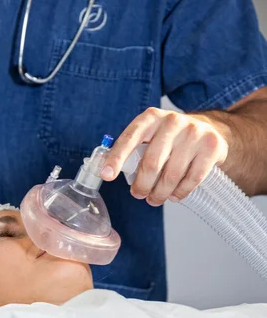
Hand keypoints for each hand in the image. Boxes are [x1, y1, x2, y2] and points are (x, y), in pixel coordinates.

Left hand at [101, 108, 228, 205]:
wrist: (210, 130)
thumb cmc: (171, 138)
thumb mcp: (151, 135)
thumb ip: (132, 149)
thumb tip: (106, 171)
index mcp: (151, 118)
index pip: (129, 139)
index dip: (116, 159)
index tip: (106, 176)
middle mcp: (172, 122)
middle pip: (151, 164)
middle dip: (142, 186)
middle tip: (138, 195)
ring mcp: (194, 133)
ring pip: (171, 175)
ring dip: (160, 193)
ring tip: (155, 199)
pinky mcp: (211, 147)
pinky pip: (192, 179)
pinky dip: (180, 192)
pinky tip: (174, 195)